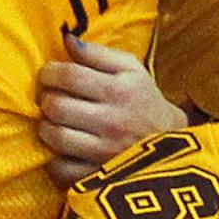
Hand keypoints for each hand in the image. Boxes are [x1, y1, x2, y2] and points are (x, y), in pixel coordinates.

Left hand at [38, 38, 185, 186]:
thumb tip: (66, 40)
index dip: (49, 72)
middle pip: (56, 106)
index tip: (49, 75)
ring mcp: (104, 154)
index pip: (69, 75)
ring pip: (54, 137)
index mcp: (120, 90)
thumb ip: (97, 53)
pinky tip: (60, 150)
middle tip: (50, 99)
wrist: (173, 149)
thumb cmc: (144, 102)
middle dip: (45, 100)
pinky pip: (60, 169)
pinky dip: (53, 160)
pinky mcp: (98, 179)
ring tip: (54, 122)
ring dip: (45, 128)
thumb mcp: (131, 70)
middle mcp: (112, 122)